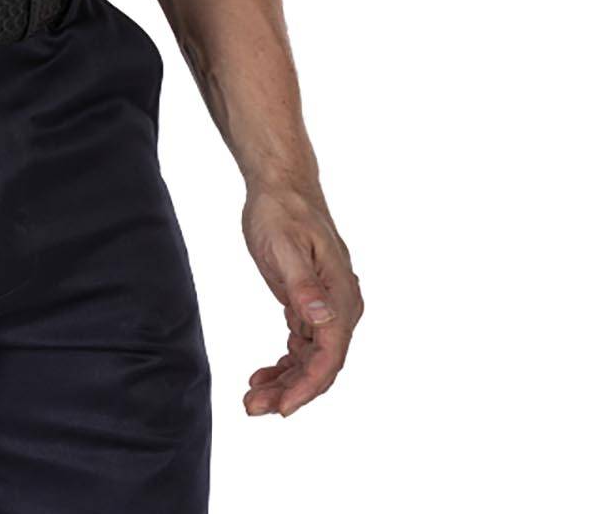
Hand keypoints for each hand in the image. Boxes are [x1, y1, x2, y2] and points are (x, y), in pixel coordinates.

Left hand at [241, 185, 361, 416]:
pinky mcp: (309, 303)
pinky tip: (262, 375)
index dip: (308, 386)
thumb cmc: (282, 211)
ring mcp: (327, 307)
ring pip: (311, 358)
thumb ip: (302, 285)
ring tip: (252, 398)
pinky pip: (302, 345)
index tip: (282, 408)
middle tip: (253, 407)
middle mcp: (341, 307)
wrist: (281, 186)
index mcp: (341, 296)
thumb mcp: (284, 247)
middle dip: (291, 391)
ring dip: (285, 381)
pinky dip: (284, 363)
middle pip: (321, 363)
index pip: (330, 354)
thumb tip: (323, 319)